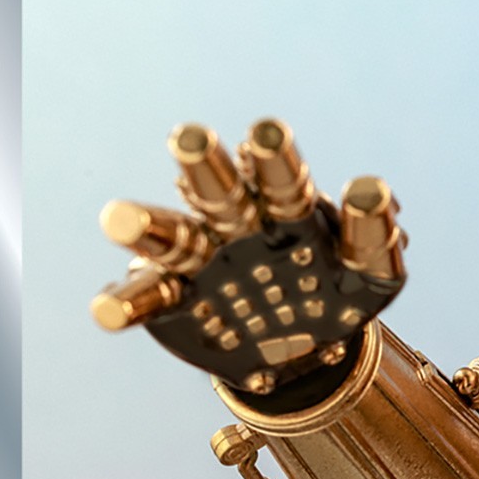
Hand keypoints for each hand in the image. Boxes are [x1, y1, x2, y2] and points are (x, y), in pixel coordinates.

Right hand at [90, 119, 406, 398]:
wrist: (304, 346)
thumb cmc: (338, 289)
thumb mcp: (371, 271)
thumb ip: (375, 237)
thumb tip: (374, 192)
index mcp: (286, 207)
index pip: (280, 179)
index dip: (272, 158)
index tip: (263, 132)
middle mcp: (238, 224)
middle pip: (219, 191)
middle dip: (203, 165)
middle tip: (189, 136)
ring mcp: (204, 261)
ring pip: (175, 235)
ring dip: (146, 225)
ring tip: (118, 217)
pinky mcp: (179, 302)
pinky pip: (150, 298)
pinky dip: (127, 303)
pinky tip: (104, 312)